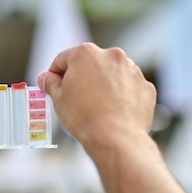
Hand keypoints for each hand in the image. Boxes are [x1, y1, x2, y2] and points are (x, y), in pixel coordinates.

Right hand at [37, 43, 155, 151]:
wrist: (115, 138)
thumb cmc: (84, 117)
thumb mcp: (58, 99)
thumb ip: (50, 83)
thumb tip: (45, 77)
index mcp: (86, 54)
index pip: (63, 59)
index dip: (54, 74)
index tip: (53, 86)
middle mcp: (112, 56)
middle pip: (90, 64)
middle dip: (81, 78)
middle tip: (74, 99)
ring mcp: (132, 70)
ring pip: (111, 75)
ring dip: (102, 86)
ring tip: (95, 108)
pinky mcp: (145, 87)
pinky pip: (128, 88)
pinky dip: (121, 96)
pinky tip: (112, 112)